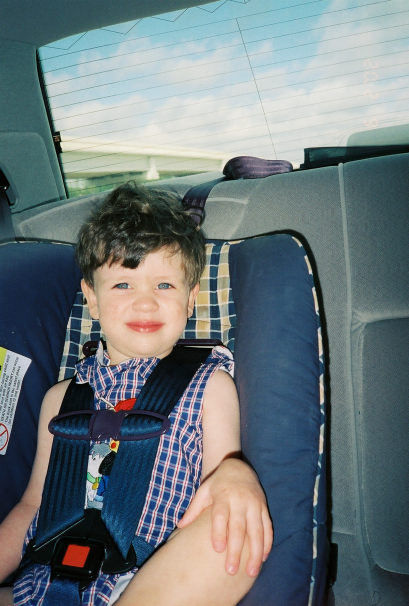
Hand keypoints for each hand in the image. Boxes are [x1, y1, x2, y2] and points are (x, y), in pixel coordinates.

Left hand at [177, 457, 272, 576]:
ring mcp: (254, 504)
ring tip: (251, 572)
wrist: (240, 467)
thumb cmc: (218, 484)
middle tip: (231, 571)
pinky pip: (268, 527)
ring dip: (255, 552)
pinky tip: (263, 558)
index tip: (217, 550)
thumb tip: (180, 526)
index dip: (219, 532)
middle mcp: (240, 501)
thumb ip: (194, 509)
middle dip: (236, 550)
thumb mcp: (204, 491)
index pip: (221, 515)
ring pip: (257, 531)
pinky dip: (267, 543)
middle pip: (239, 527)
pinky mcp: (264, 508)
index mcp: (223, 496)